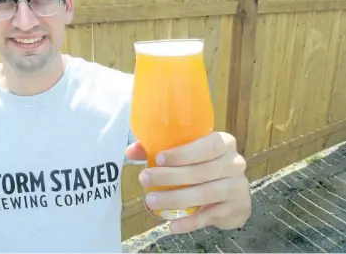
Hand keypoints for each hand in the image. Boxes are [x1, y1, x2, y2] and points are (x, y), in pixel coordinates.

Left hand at [125, 132, 250, 233]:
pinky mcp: (236, 208)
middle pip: (201, 171)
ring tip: (152, 201)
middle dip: (170, 176)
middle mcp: (234, 163)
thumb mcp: (189, 153)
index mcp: (223, 143)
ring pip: (204, 194)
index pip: (207, 145)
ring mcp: (237, 186)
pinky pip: (209, 216)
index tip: (158, 158)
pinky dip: (190, 222)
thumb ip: (161, 149)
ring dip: (175, 199)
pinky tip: (172, 225)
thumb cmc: (204, 165)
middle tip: (145, 179)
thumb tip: (132, 151)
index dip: (183, 153)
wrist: (233, 193)